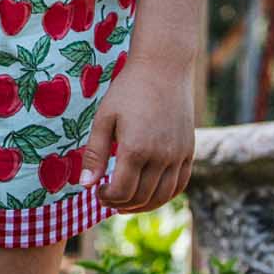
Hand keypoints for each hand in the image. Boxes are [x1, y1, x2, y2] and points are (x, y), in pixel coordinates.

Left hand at [78, 54, 195, 213]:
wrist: (164, 68)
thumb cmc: (128, 90)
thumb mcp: (104, 119)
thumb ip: (95, 154)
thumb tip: (85, 185)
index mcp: (136, 150)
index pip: (121, 192)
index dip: (106, 198)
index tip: (96, 192)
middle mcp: (161, 157)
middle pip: (141, 197)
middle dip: (120, 203)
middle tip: (107, 198)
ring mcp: (178, 156)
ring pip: (162, 196)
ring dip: (142, 205)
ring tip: (126, 202)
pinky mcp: (189, 151)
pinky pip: (180, 185)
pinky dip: (164, 196)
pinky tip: (150, 194)